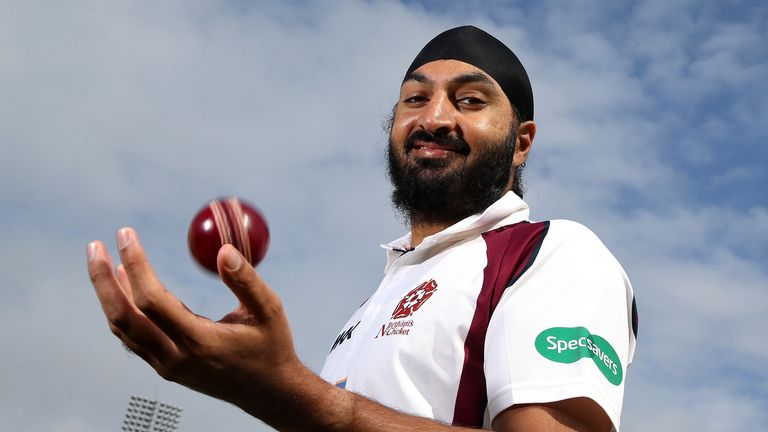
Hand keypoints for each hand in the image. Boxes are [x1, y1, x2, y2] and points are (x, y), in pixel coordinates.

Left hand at [86, 227, 301, 410]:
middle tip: (95, 245)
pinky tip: (124, 286)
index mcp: (199, 342)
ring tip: (105, 259)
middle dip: (102, 280)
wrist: (267, 391)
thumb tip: (223, 250)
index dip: (135, 265)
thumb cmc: (271, 346)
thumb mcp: (270, 310)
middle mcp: (176, 357)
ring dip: (108, 293)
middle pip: (123, 317)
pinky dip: (122, 309)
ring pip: (123, 329)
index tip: (127, 235)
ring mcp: (167, 366)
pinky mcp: (167, 367)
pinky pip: (133, 338)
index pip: (152, 301)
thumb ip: (246, 281)